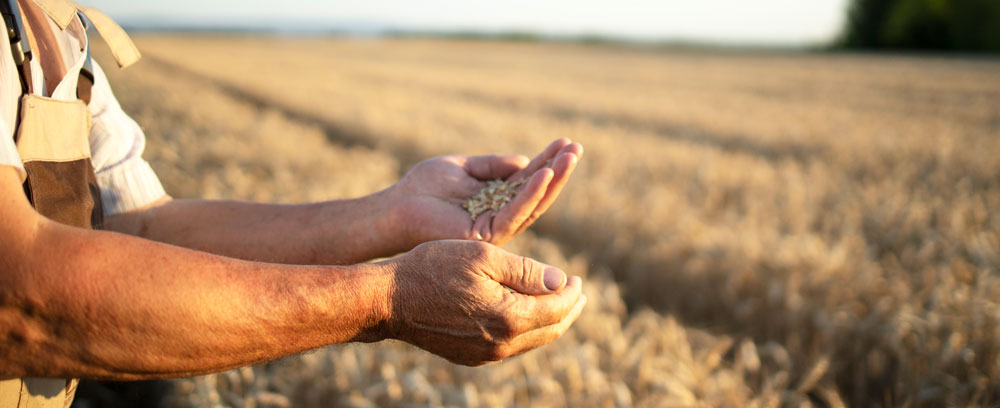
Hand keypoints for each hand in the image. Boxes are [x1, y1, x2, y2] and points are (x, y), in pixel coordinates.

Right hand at [380, 240, 585, 365]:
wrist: (389, 299)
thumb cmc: (434, 268)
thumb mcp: (484, 257)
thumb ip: (526, 271)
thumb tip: (561, 282)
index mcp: (509, 318)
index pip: (557, 308)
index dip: (572, 292)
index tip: (578, 278)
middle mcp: (501, 344)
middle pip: (550, 330)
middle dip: (568, 310)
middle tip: (577, 293)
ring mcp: (485, 355)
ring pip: (532, 341)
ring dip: (548, 321)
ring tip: (556, 302)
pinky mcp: (470, 356)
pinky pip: (510, 346)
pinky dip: (525, 329)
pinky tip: (523, 314)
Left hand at [392, 138, 582, 246]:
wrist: (397, 207)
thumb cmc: (424, 187)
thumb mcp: (464, 166)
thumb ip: (493, 164)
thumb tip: (525, 161)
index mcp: (496, 198)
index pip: (529, 179)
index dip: (548, 161)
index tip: (566, 142)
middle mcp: (500, 215)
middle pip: (538, 193)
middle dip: (558, 171)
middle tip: (577, 148)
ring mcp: (496, 227)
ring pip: (533, 204)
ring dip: (552, 180)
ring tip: (569, 158)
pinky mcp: (487, 235)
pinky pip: (514, 213)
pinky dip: (530, 194)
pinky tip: (544, 174)